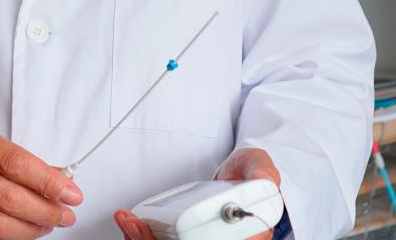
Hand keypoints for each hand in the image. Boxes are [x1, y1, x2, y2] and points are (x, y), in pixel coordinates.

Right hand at [0, 118, 83, 239]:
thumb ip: (23, 161)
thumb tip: (62, 180)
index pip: (17, 163)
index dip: (49, 182)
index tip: (71, 193)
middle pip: (10, 198)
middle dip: (46, 211)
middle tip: (64, 215)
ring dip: (31, 229)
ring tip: (45, 225)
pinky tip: (19, 232)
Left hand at [112, 147, 280, 239]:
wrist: (233, 176)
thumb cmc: (245, 174)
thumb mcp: (256, 163)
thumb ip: (260, 168)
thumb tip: (264, 180)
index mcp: (250, 236)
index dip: (201, 239)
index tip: (185, 229)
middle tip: (139, 226)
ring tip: (130, 223)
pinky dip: (143, 238)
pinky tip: (130, 223)